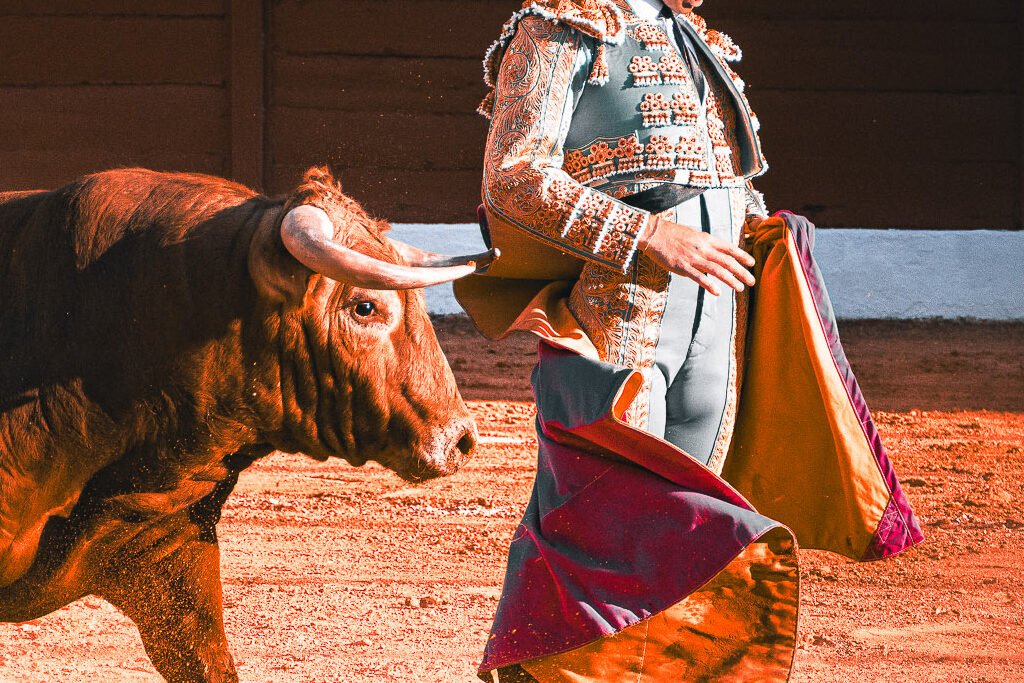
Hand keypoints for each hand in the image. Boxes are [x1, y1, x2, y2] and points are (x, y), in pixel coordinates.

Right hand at [638, 215, 754, 295]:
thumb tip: (715, 251)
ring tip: (740, 288)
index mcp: (706, 239)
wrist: (654, 234)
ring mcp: (693, 258)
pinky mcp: (682, 267)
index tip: (752, 263)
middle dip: (742, 272)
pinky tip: (717, 292)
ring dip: (730, 280)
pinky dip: (709, 285)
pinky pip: (698, 277)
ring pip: (717, 270)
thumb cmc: (672, 235)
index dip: (742, 256)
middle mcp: (703, 248)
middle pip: (727, 261)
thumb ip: (705, 244)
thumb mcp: (693, 235)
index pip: (729, 248)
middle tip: (752, 281)